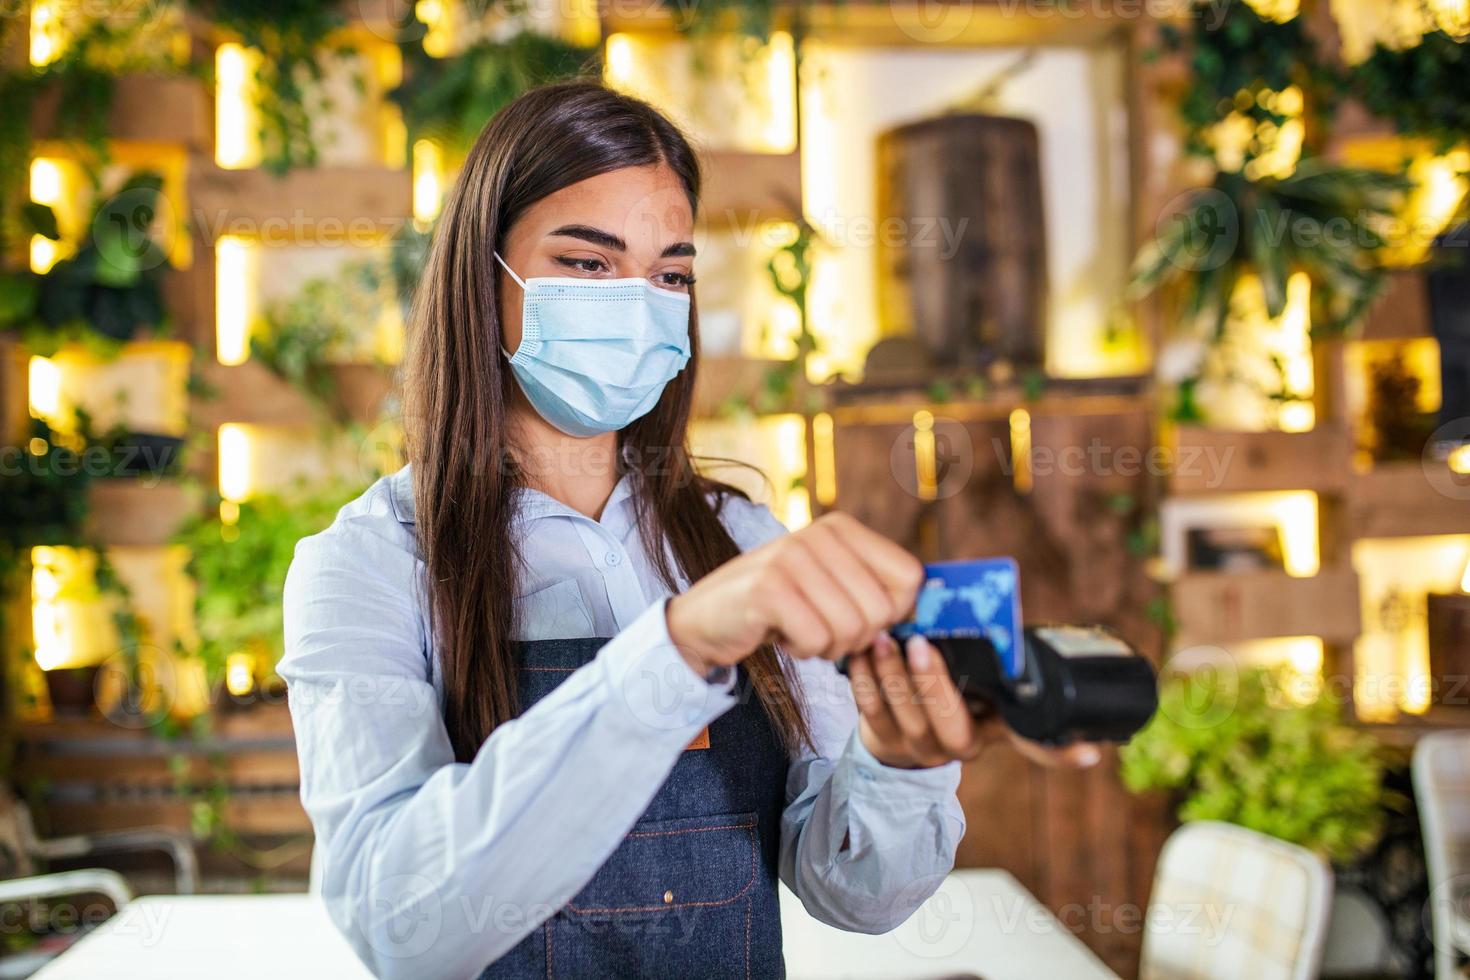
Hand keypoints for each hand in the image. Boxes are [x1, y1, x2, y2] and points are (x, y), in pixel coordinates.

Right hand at [665, 512, 923, 673]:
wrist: (705, 620)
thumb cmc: (778, 609)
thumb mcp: (830, 585)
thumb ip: (874, 589)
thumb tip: (927, 610)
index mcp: (842, 528)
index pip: (909, 578)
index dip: (891, 613)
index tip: (856, 615)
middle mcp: (819, 533)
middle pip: (882, 611)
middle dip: (855, 637)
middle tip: (819, 626)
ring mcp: (791, 556)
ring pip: (851, 630)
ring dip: (826, 645)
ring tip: (797, 627)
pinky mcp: (768, 587)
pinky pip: (816, 640)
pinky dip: (801, 650)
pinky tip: (777, 632)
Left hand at [850, 634, 1103, 769]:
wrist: (896, 728)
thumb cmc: (945, 681)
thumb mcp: (973, 668)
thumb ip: (980, 644)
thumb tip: (979, 584)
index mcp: (996, 724)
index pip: (1037, 744)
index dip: (1063, 752)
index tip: (1089, 751)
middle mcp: (965, 742)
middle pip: (954, 727)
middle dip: (934, 685)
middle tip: (921, 646)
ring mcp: (924, 749)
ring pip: (908, 719)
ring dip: (892, 676)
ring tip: (882, 639)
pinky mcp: (886, 744)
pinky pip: (872, 715)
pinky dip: (863, 682)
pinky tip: (859, 653)